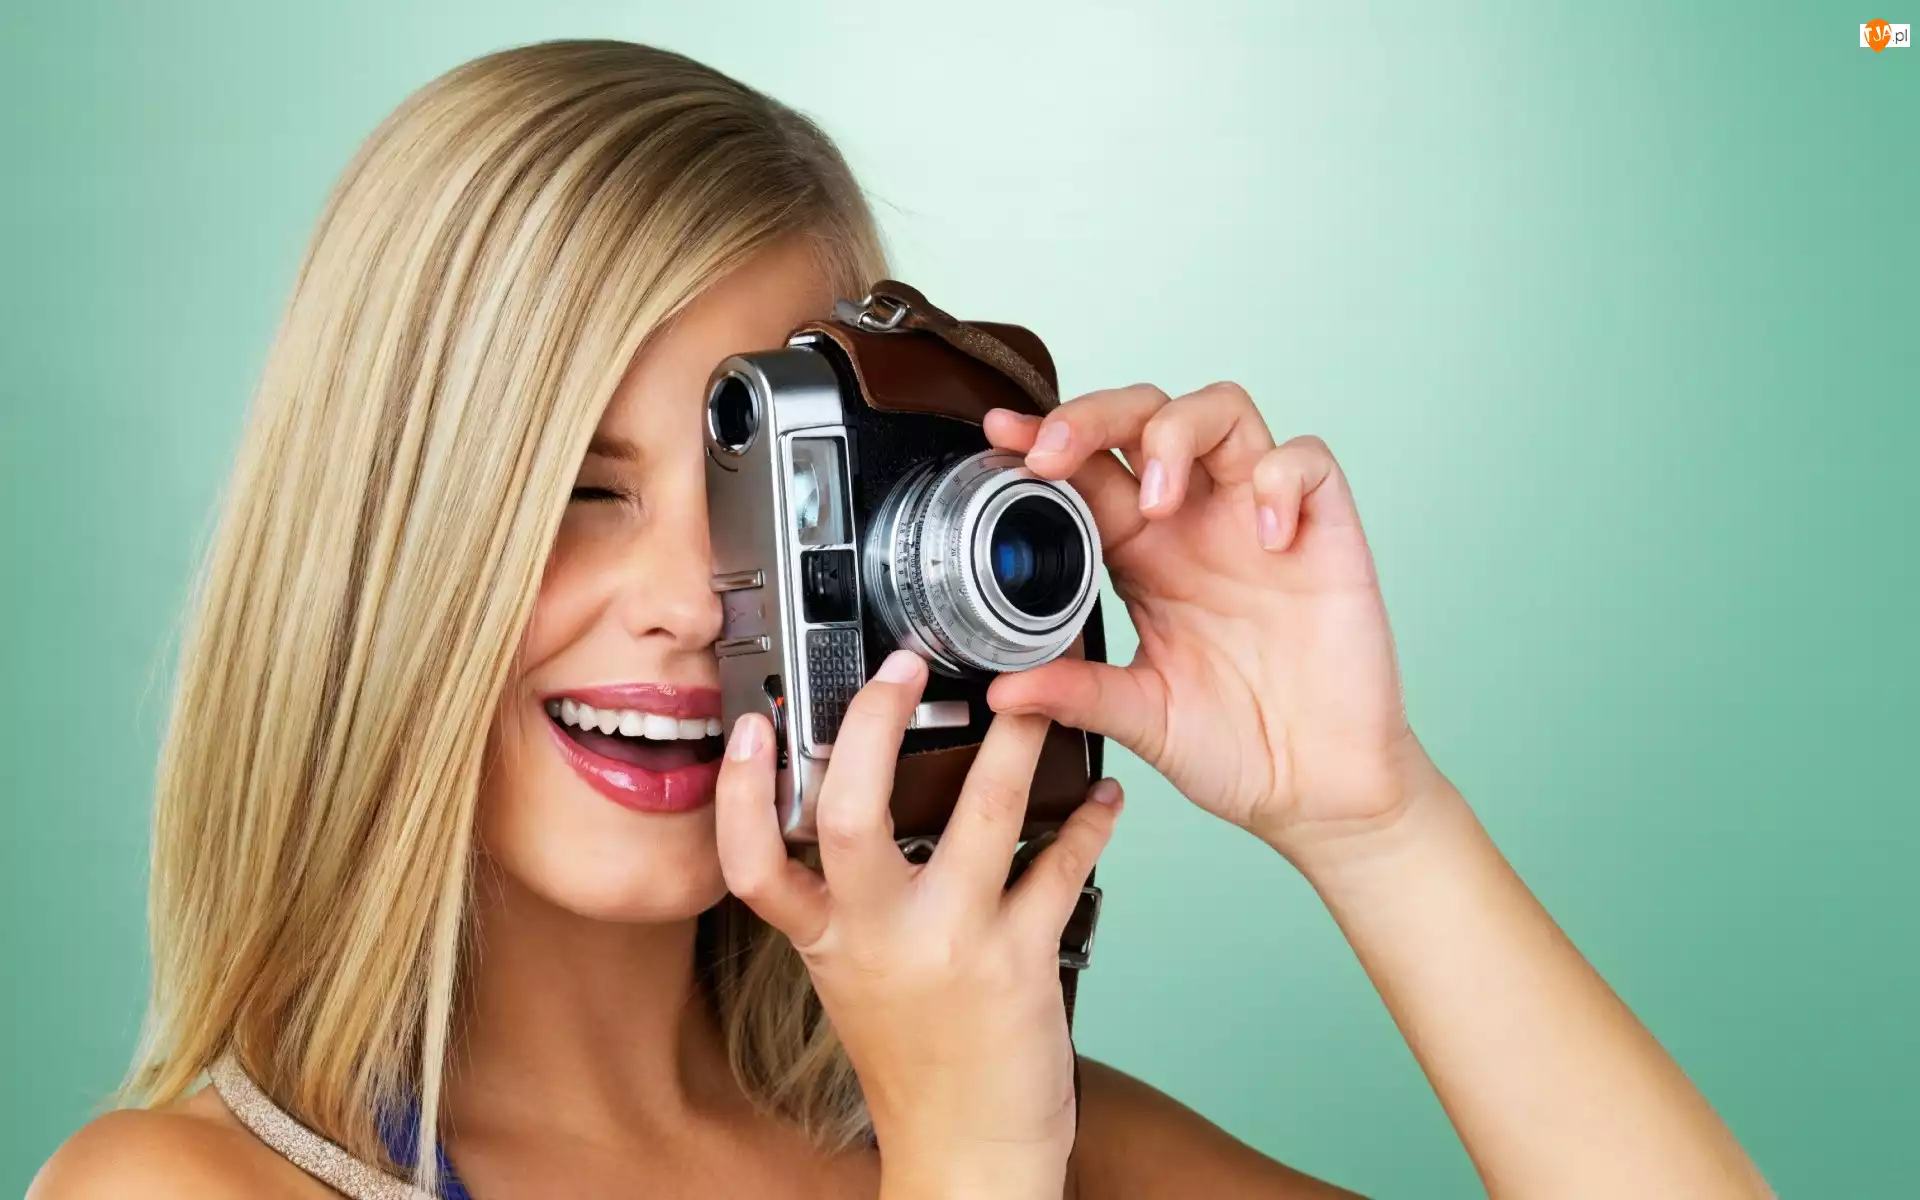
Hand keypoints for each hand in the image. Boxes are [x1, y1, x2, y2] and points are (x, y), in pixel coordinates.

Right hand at [713, 648, 1122, 1197]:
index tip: (751, 726)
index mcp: (827, 940)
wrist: (971, 1152)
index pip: (752, 864)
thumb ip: (844, 900)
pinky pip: (1062, 865)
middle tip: (904, 666)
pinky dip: (1090, 821)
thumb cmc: (916, 1064)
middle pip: (852, 814)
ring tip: (1036, 700)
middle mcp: (880, 937)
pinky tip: (1103, 797)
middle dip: (874, 725)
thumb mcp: (851, 977)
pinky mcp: (1023, 960)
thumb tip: (855, 805)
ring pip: (985, 816)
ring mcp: (953, 945)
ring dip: (1015, 744)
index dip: (740, 792)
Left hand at [983, 384, 1434, 859]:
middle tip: (1054, 452)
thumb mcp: (1141, 718)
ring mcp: (1260, 519)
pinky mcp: (1326, 533)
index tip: (999, 434)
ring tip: (1157, 499)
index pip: (1088, 469)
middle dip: (1093, 415)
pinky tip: (1268, 537)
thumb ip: (1077, 694)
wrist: (1318, 789)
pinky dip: (1283, 478)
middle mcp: (1196, 522)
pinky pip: (1308, 462)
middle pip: (1144, 415)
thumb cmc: (1236, 747)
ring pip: (1222, 410)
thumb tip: (1001, 690)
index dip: (1044, 439)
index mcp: (1141, 555)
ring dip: (1176, 432)